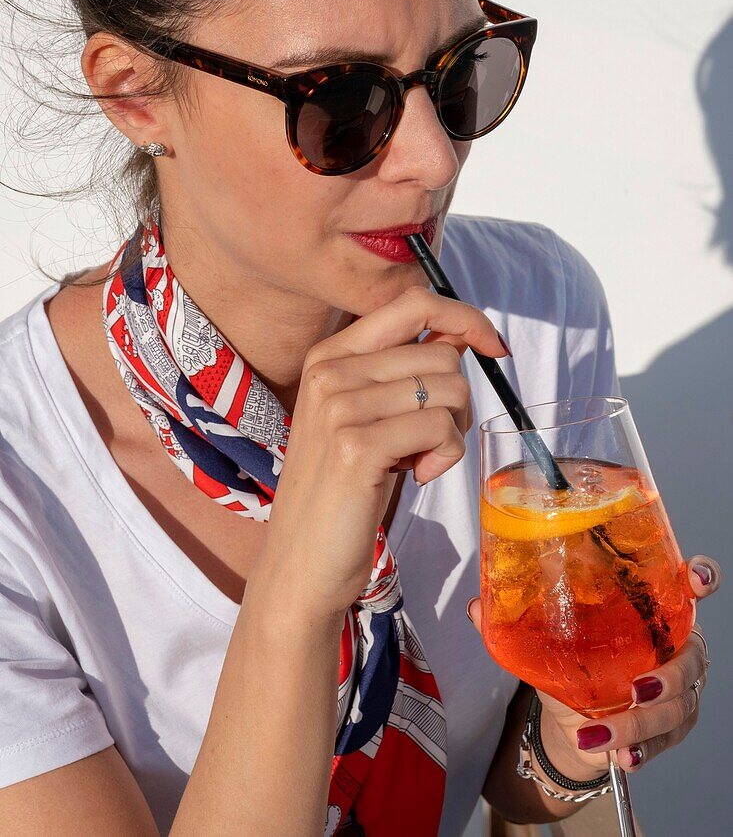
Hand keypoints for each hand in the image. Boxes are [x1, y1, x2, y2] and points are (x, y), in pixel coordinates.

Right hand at [261, 284, 507, 621]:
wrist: (301, 562)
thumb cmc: (343, 491)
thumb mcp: (366, 416)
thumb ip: (404, 371)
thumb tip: (463, 333)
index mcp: (330, 354)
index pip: (412, 302)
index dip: (464, 317)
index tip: (493, 346)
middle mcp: (330, 370)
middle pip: (442, 353)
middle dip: (458, 399)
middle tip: (432, 440)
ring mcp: (339, 406)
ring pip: (449, 390)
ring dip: (452, 432)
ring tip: (420, 461)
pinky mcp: (357, 446)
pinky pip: (441, 429)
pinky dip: (446, 457)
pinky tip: (417, 477)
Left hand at [466, 554, 720, 778]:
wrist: (571, 719)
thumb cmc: (570, 662)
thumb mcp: (545, 638)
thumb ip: (515, 620)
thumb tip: (478, 606)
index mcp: (650, 609)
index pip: (687, 587)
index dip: (702, 579)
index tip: (696, 578)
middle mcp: (673, 646)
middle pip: (692, 657)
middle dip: (671, 675)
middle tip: (639, 687)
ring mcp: (677, 690)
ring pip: (679, 706)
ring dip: (644, 723)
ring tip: (610, 735)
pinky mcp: (668, 727)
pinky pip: (665, 740)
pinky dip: (640, 750)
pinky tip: (622, 758)